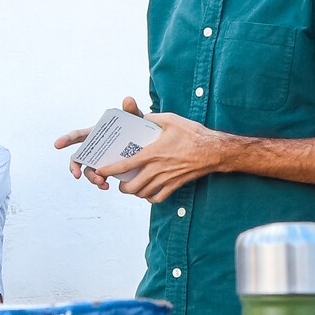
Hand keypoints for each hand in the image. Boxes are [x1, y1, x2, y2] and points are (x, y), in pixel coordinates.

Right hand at [55, 97, 147, 190]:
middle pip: (78, 158)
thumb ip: (131, 109)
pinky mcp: (109, 169)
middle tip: (76, 174)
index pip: (77, 136)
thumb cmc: (136, 126)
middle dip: (74, 167)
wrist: (149, 141)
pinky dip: (101, 184)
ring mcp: (101, 160)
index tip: (57, 145)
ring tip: (102, 183)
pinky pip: (100, 179)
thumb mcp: (134, 117)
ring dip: (91, 178)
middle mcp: (95, 147)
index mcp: (95, 133)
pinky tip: (107, 186)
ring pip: (88, 171)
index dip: (66, 139)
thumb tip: (128, 100)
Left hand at [97, 109, 225, 203]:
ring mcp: (167, 179)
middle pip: (132, 186)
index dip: (110, 170)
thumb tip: (139, 116)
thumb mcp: (170, 120)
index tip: (101, 171)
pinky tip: (148, 192)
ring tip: (132, 186)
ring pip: (143, 193)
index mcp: (152, 153)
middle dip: (122, 186)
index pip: (125, 165)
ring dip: (135, 192)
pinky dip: (150, 197)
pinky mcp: (176, 185)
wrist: (214, 150)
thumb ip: (151, 119)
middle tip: (119, 181)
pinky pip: (158, 198)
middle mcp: (157, 169)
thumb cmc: (192, 133)